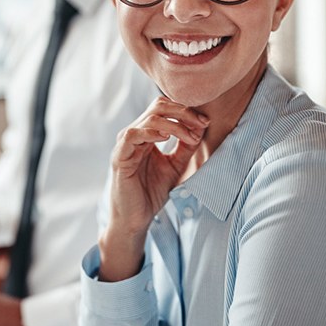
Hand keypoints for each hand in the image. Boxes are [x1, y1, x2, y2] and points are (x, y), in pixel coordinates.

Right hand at [99, 96, 208, 280]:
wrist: (136, 218)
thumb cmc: (152, 192)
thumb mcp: (176, 166)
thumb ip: (186, 147)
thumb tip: (200, 127)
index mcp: (146, 134)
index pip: (165, 109)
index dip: (186, 111)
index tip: (205, 122)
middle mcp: (135, 134)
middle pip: (158, 107)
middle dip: (183, 112)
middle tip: (201, 123)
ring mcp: (125, 144)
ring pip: (149, 119)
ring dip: (174, 124)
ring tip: (190, 136)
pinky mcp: (119, 156)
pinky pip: (132, 135)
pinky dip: (150, 132)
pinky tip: (166, 138)